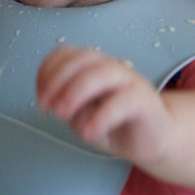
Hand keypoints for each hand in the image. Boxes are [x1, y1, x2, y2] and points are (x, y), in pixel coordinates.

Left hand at [36, 46, 177, 165]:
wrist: (154, 140)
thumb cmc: (113, 125)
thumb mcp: (82, 118)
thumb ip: (70, 108)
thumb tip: (60, 105)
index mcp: (92, 66)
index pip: (65, 54)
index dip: (47, 72)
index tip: (41, 99)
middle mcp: (110, 67)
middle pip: (81, 60)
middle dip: (57, 82)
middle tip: (47, 108)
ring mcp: (129, 81)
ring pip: (100, 74)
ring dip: (75, 93)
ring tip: (62, 116)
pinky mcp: (144, 100)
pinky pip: (122, 101)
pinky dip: (101, 116)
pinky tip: (89, 133)